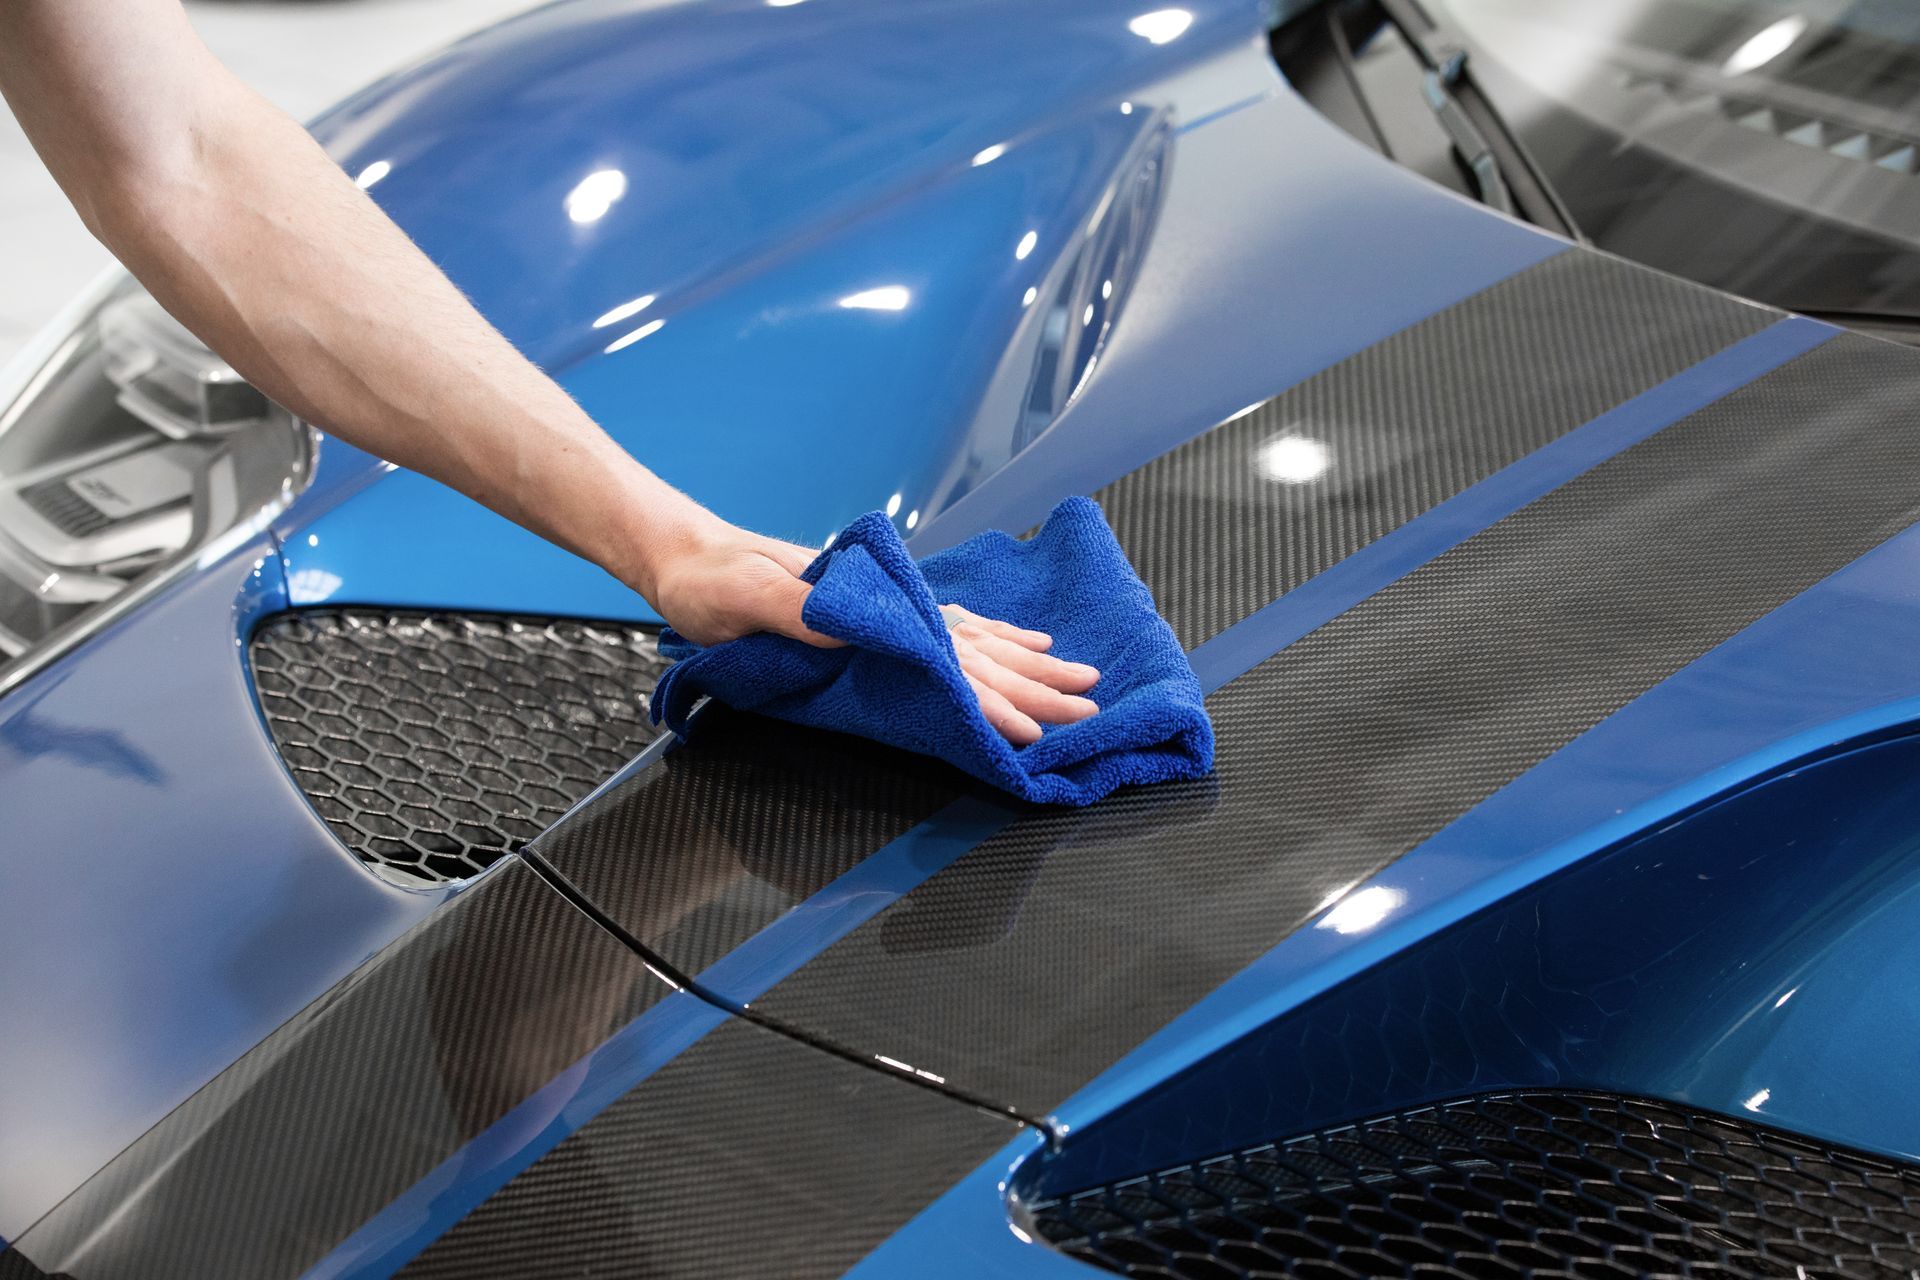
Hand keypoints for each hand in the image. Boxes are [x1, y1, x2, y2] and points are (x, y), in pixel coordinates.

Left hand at [639, 516, 1100, 744]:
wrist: (685, 552)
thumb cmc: (709, 581)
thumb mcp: (744, 596)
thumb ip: (800, 612)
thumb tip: (858, 631)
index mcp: (869, 607)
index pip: (945, 661)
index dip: (992, 698)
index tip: (1034, 729)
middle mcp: (889, 605)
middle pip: (976, 652)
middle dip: (1034, 685)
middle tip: (1088, 708)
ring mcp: (886, 606)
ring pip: (973, 640)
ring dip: (1026, 663)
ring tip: (1077, 679)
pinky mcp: (874, 611)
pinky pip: (948, 627)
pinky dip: (991, 637)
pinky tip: (1019, 640)